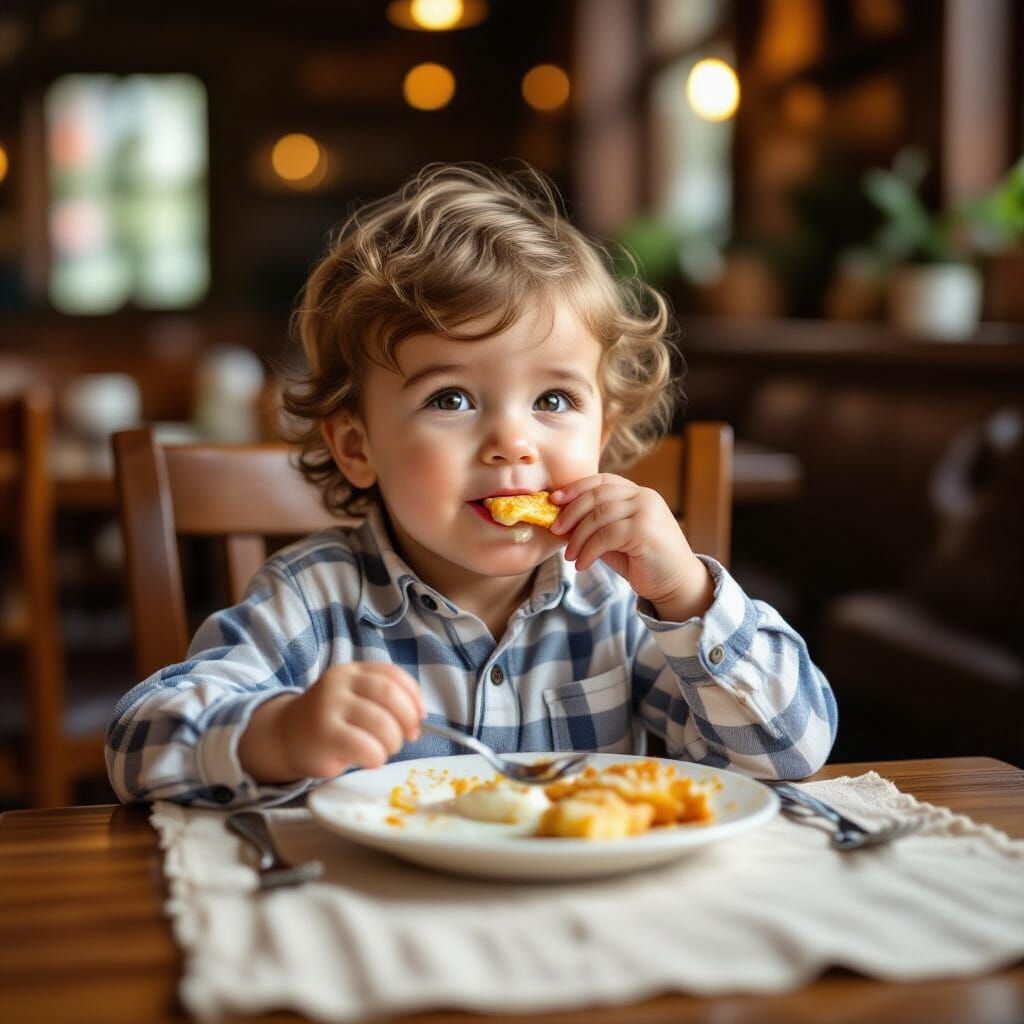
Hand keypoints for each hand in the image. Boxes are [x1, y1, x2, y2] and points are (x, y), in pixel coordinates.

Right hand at [240, 663, 423, 782]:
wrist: (285, 737)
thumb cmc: (331, 720)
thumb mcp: (353, 698)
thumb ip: (382, 699)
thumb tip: (418, 717)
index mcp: (352, 671)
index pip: (392, 674)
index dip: (413, 695)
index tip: (420, 716)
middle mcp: (340, 684)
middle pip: (390, 695)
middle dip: (408, 718)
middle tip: (409, 736)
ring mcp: (330, 708)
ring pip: (382, 723)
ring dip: (393, 741)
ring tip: (385, 749)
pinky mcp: (325, 736)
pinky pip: (366, 747)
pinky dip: (378, 756)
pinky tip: (371, 759)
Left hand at [550, 474, 713, 620]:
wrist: (676, 584)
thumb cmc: (643, 561)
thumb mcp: (615, 538)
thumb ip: (595, 526)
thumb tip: (560, 521)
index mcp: (638, 494)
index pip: (602, 481)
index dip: (575, 488)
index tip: (554, 501)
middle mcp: (644, 497)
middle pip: (597, 496)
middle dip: (571, 513)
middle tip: (556, 530)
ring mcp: (646, 511)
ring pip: (599, 516)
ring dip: (578, 537)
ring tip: (571, 556)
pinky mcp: (644, 530)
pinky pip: (605, 536)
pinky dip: (588, 551)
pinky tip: (583, 564)